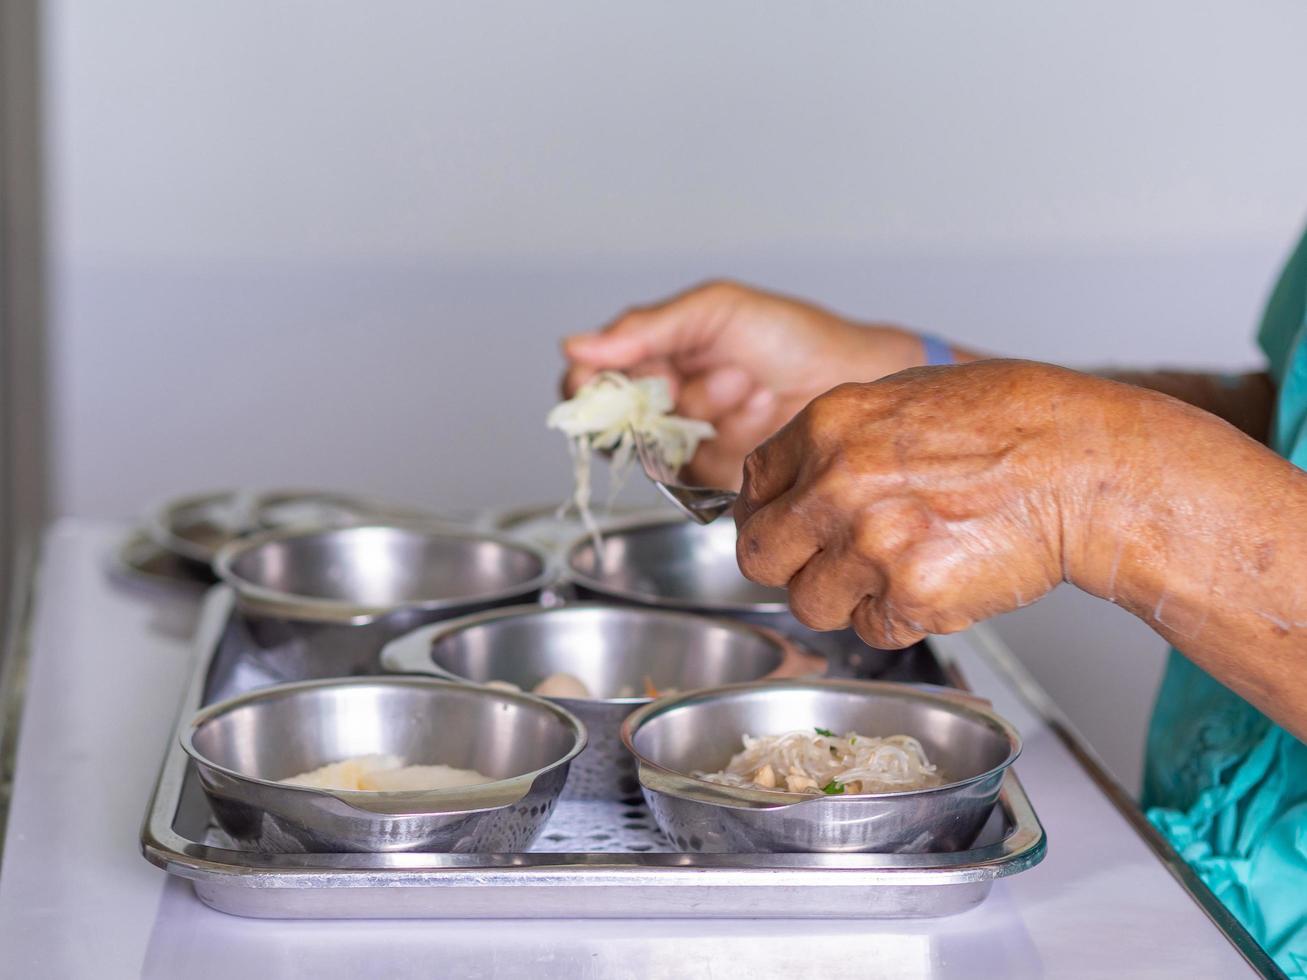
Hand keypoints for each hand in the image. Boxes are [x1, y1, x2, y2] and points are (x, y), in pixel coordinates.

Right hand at [561, 281, 933, 488]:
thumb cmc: (793, 335)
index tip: (597, 384)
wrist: (853, 377)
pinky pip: (687, 472)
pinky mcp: (712, 475)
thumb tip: (575, 345)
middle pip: (614, 417)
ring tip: (745, 383)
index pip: (594, 375)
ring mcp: (688, 439)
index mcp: (657, 352)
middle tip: (688, 378)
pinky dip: (720, 439)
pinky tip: (755, 411)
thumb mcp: (716, 310)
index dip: (588, 384)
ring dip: (700, 410)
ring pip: (652, 445)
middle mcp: (665, 399)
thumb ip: (647, 328)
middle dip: (655, 393)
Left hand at [733, 360, 1110, 647]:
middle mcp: (836, 484)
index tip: (785, 527)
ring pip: (811, 604)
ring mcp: (871, 544)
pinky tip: (936, 582)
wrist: (1085, 467)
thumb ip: (840, 438)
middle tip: (826, 563)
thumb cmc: (1015, 424)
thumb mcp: (908, 397)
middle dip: (789, 564)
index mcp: (828, 426)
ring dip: (844, 598)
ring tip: (895, 570)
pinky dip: (898, 619)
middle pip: (760, 555)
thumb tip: (798, 476)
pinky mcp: (912, 596)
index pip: (753, 485)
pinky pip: (873, 630)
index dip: (768, 513)